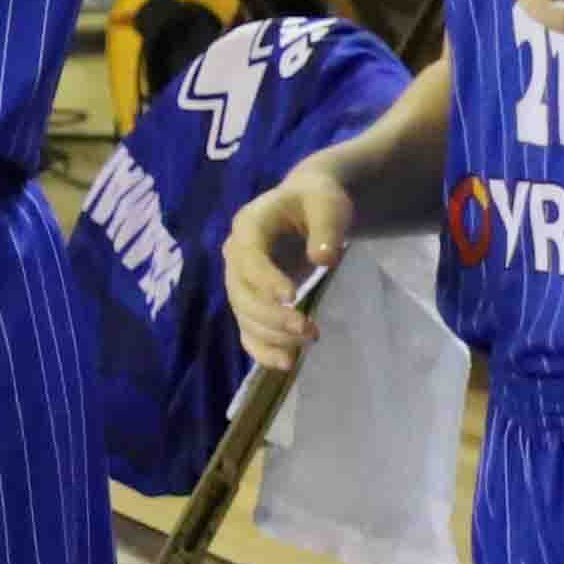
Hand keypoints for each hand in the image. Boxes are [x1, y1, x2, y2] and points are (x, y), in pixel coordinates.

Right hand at [223, 165, 356, 370]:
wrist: (307, 208)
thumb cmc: (317, 202)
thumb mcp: (328, 204)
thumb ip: (327, 228)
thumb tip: (324, 259)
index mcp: (249, 225)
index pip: (249, 257)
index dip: (266, 280)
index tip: (293, 298)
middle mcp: (235, 255)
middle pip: (242, 294)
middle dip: (273, 317)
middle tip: (309, 329)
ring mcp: (239, 281)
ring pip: (244, 316)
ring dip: (273, 335)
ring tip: (310, 339)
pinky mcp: (250, 302)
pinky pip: (248, 330)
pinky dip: (263, 349)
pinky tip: (287, 361)